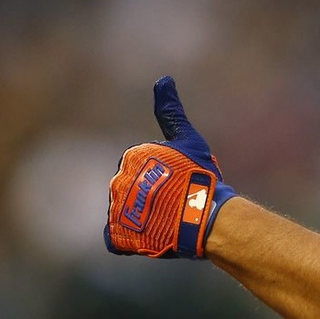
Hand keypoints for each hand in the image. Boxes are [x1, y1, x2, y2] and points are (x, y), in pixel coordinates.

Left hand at [105, 76, 235, 258]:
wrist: (203, 215)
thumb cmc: (199, 176)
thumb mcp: (188, 140)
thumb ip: (171, 111)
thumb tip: (163, 78)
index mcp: (132, 156)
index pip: (145, 169)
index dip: (166, 178)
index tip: (181, 184)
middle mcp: (118, 180)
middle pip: (135, 191)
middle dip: (154, 198)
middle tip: (177, 204)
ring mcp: (116, 209)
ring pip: (129, 214)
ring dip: (146, 219)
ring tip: (168, 221)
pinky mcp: (117, 235)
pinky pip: (119, 239)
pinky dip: (134, 240)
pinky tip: (153, 235)